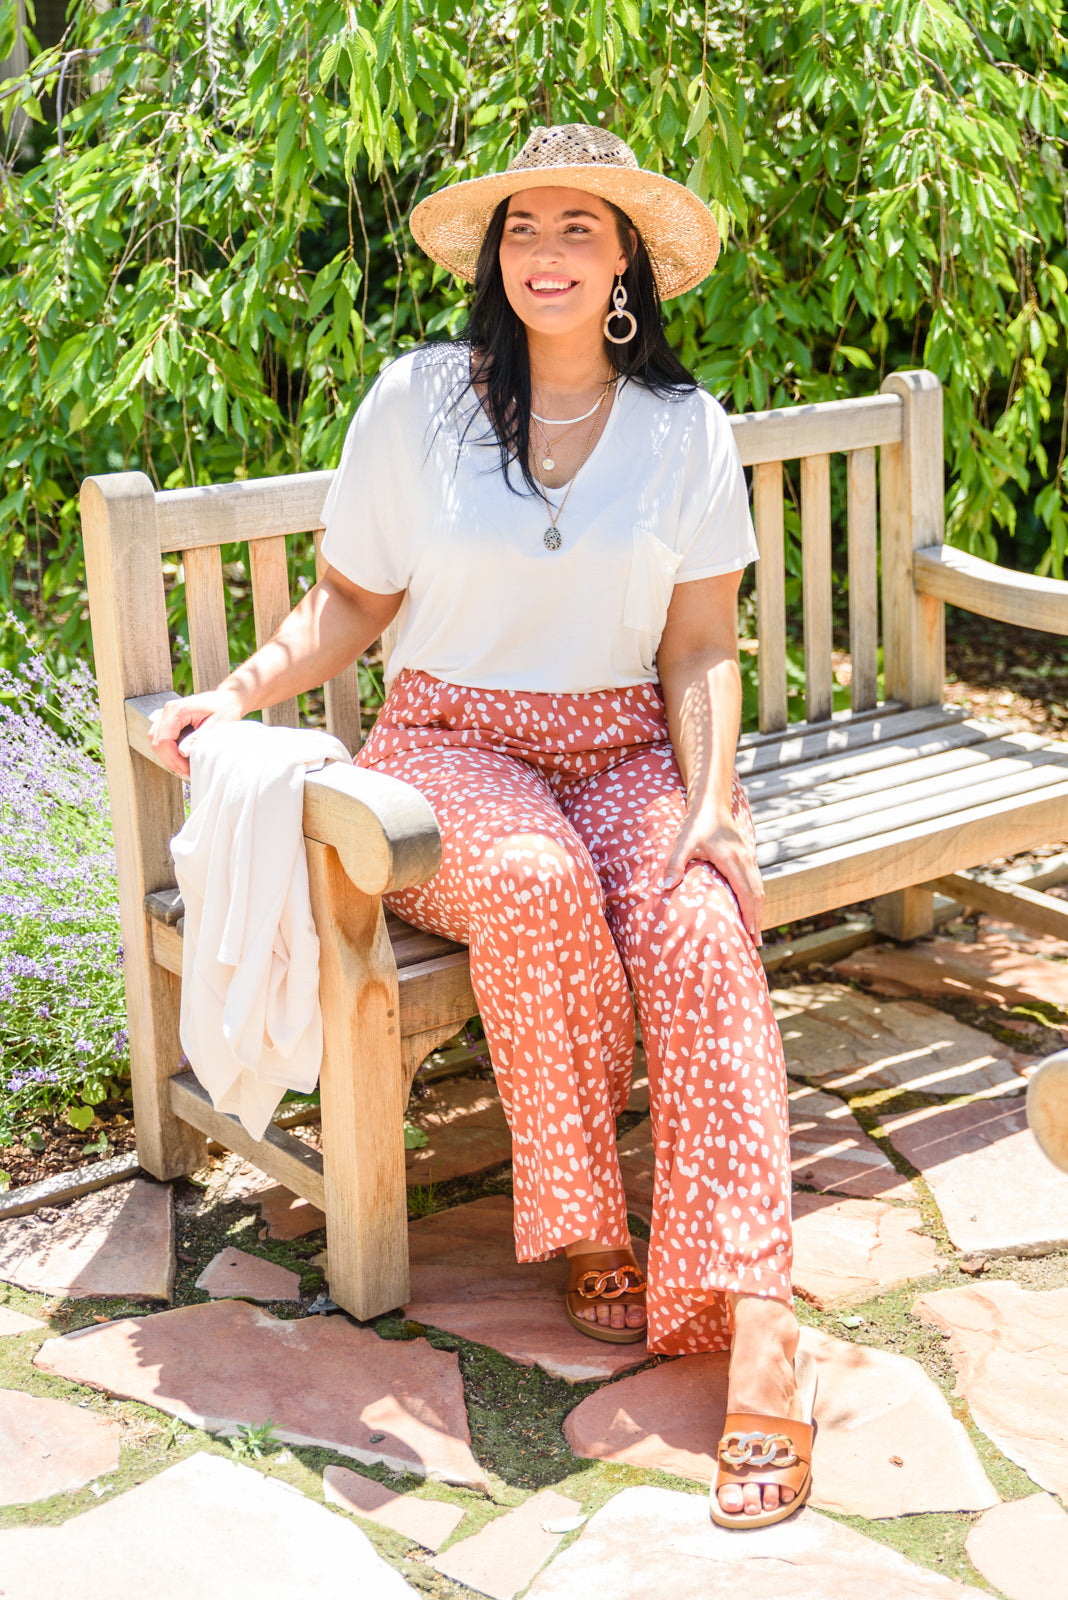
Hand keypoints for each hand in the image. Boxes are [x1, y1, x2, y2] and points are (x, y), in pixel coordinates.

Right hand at [150, 687, 246, 777]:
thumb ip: (197, 739)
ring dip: (168, 756)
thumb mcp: (215, 725)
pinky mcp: (170, 718)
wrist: (227, 698)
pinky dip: (169, 749)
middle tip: (187, 772)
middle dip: (170, 760)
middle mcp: (168, 710)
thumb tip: (182, 753)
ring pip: (156, 740)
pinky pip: (161, 736)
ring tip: (185, 766)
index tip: (186, 770)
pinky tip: (182, 756)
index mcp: (178, 710)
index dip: (173, 759)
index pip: (164, 740)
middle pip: (157, 742)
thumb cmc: (225, 709)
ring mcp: (167, 713)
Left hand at [661, 812, 764, 945]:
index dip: (749, 914)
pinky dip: (756, 898)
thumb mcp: (683, 843)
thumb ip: (675, 865)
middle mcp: (745, 860)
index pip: (745, 892)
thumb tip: (666, 888)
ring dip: (759, 910)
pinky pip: (756, 881)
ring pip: (759, 888)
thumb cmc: (696, 824)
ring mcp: (748, 858)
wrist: (711, 804)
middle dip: (757, 919)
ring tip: (755, 932)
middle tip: (755, 943)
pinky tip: (751, 909)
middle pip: (757, 894)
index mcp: (732, 859)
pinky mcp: (747, 856)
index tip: (749, 934)